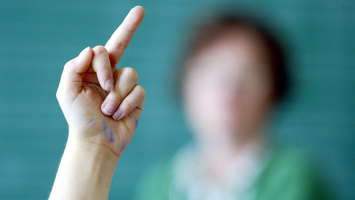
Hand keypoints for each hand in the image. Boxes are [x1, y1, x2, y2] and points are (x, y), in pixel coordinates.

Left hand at [56, 6, 145, 158]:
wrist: (96, 143)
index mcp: (92, 71)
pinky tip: (119, 115)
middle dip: (131, 24)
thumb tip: (91, 50)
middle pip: (121, 43)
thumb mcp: (67, 92)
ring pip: (130, 74)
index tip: (100, 83)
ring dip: (118, 95)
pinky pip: (139, 91)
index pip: (101, 51)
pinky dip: (127, 104)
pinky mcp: (137, 98)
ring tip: (109, 111)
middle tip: (111, 74)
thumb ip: (74, 68)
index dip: (102, 64)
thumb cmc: (80, 119)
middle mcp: (110, 74)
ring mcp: (125, 85)